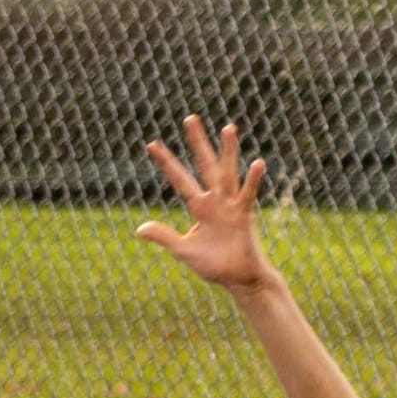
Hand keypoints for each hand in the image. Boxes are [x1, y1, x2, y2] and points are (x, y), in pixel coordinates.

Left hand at [137, 115, 270, 291]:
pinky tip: (258, 163)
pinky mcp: (244, 215)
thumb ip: (164, 237)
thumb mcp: (183, 250)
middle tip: (189, 118)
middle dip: (197, 143)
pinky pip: (248, 194)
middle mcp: (215, 200)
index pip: (179, 179)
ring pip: (227, 172)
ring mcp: (231, 205)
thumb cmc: (214, 265)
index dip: (166, 162)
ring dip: (228, 151)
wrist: (239, 279)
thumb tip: (139, 229)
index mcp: (199, 207)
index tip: (152, 144)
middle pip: (204, 165)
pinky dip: (252, 180)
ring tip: (228, 127)